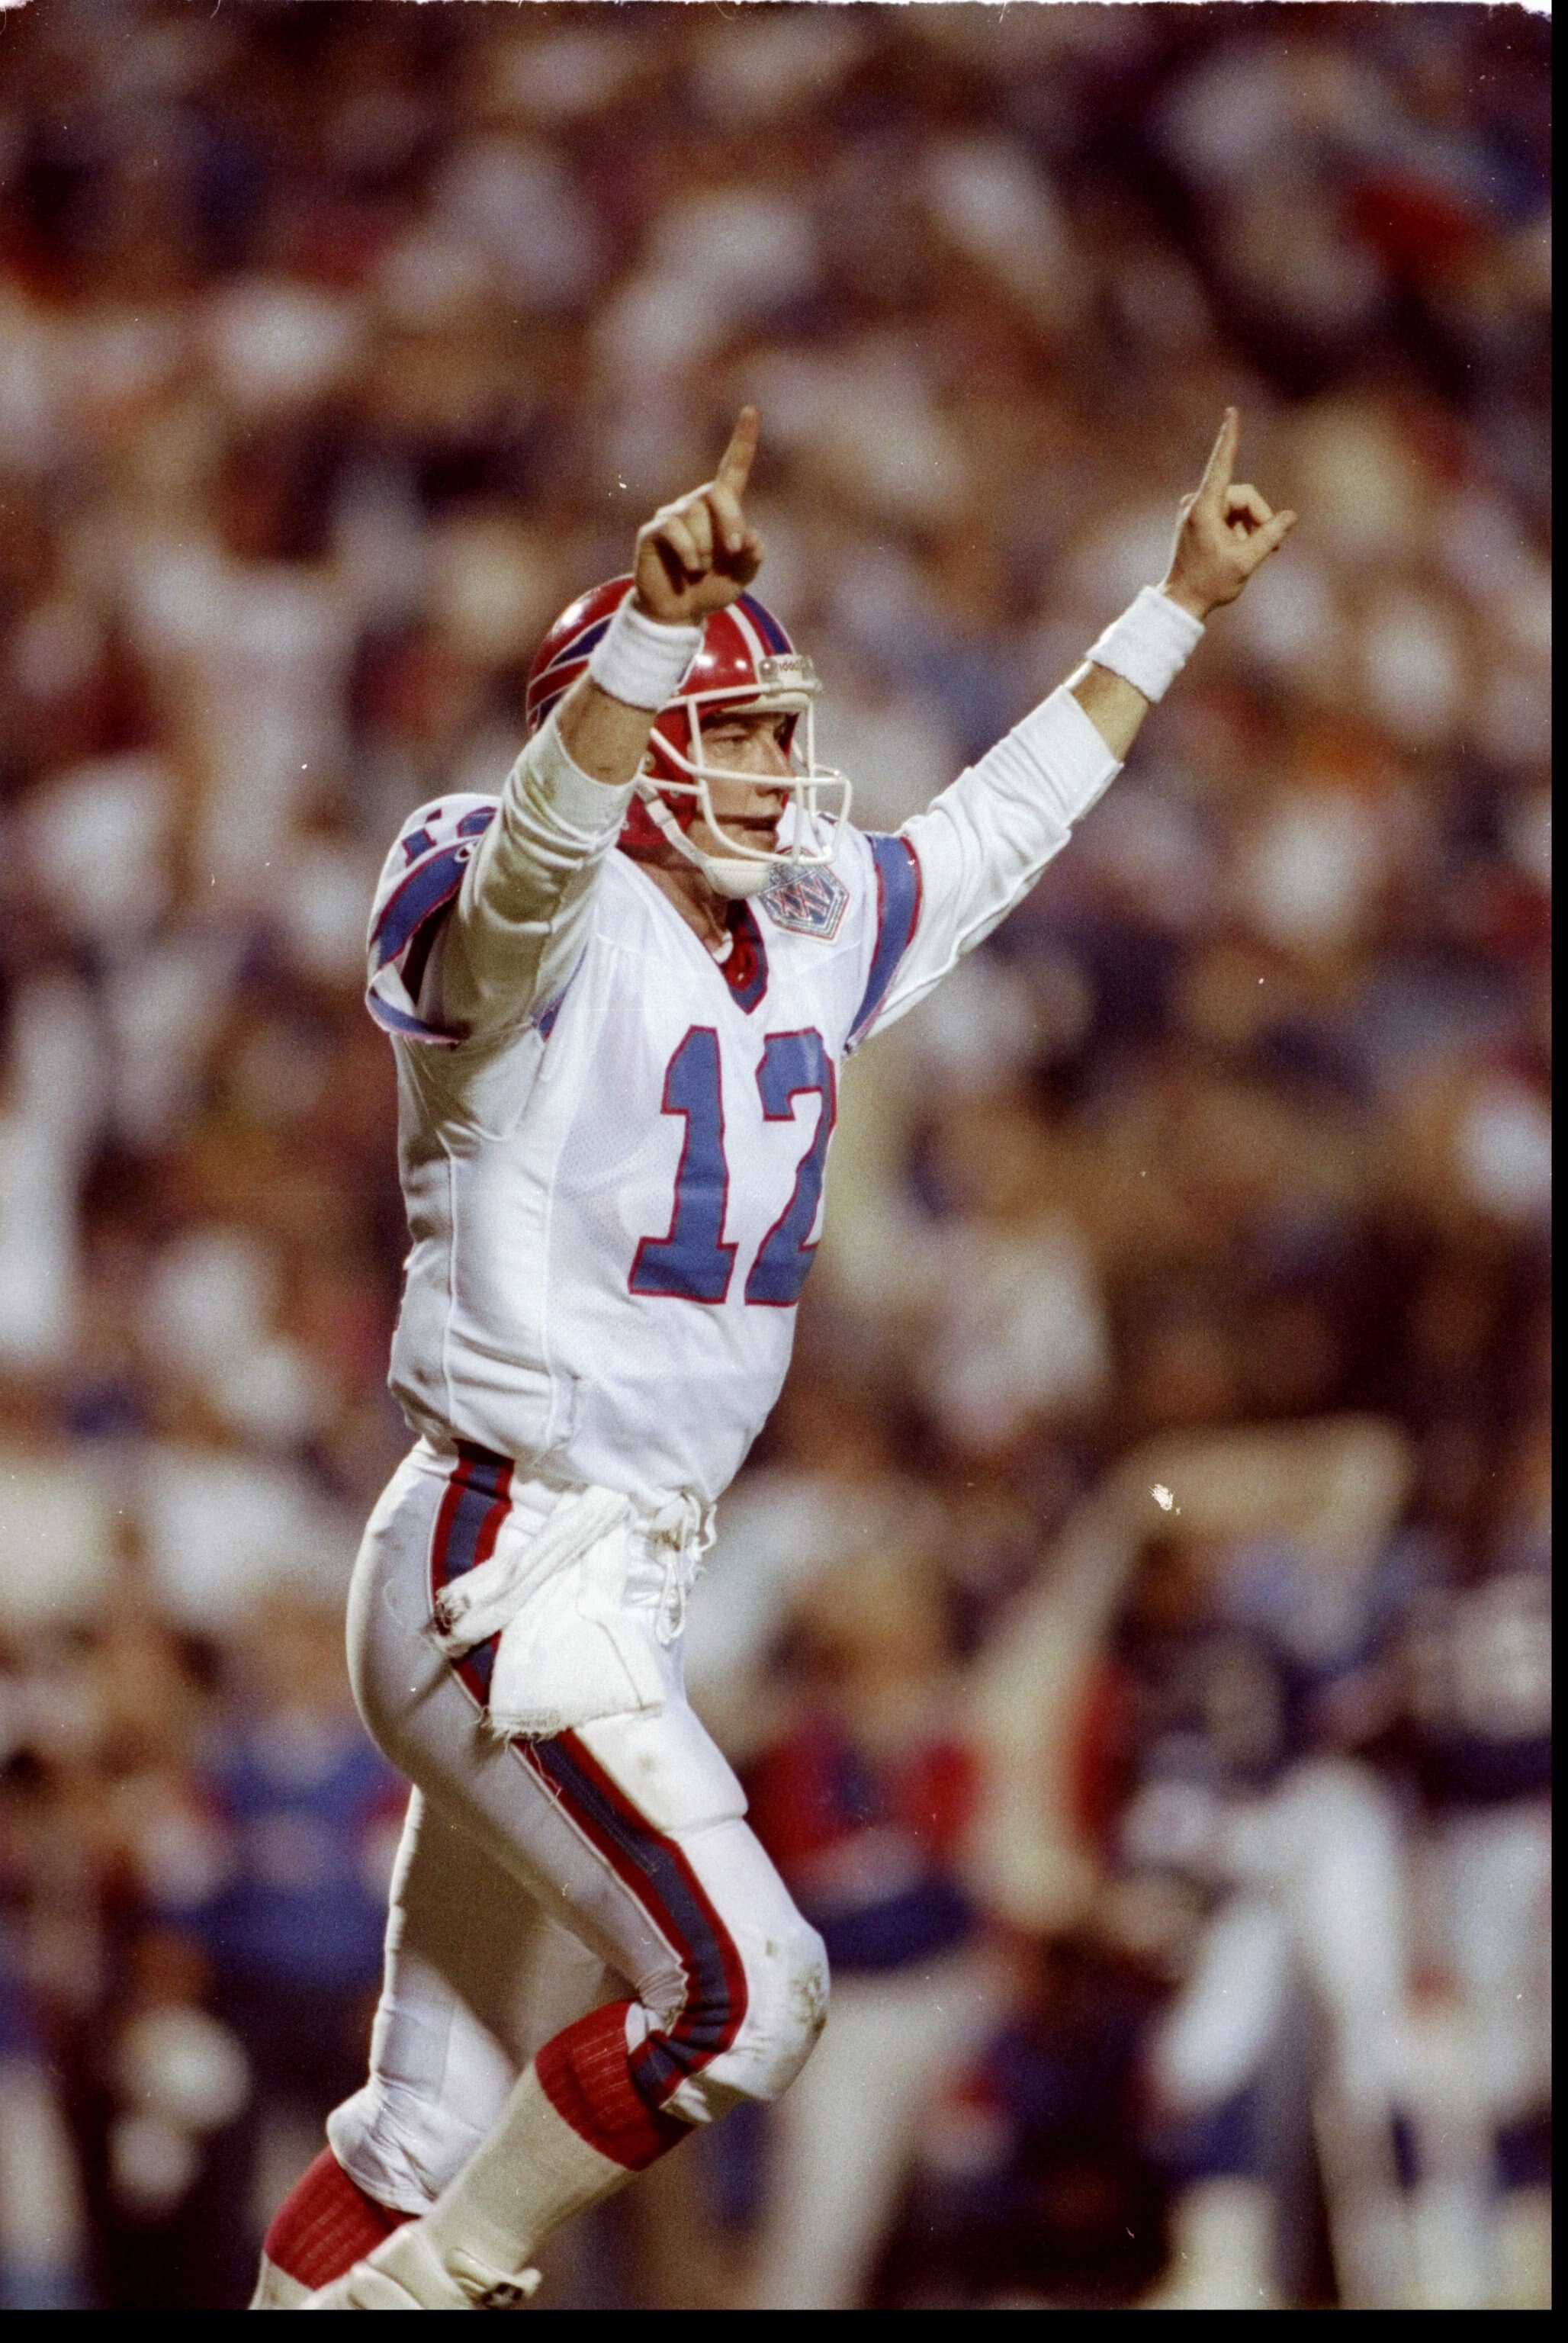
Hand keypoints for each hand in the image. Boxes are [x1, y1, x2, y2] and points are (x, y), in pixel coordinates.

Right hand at [632, 408, 765, 624]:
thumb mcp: (742, 577)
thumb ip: (753, 557)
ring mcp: (672, 515)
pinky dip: (689, 551)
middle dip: (731, 521)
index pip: (733, 468)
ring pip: (695, 515)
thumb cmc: (710, 589)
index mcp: (721, 509)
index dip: (742, 441)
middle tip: (734, 550)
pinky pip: (674, 529)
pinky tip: (690, 568)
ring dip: (706, 547)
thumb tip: (751, 537)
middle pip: (717, 493)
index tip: (751, 411)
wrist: (678, 614)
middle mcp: (696, 505)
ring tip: (701, 568)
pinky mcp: (653, 531)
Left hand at [1161, 408, 1295, 619]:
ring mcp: (1195, 510)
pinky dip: (1239, 528)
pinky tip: (1241, 549)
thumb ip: (1270, 535)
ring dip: (1250, 526)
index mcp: (1204, 508)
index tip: (1232, 412)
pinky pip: (1227, 514)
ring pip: (1237, 505)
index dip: (1230, 437)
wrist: (1181, 601)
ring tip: (1253, 553)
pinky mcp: (1197, 518)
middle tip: (1271, 545)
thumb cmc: (1210, 584)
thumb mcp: (1246, 561)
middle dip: (1259, 517)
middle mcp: (1196, 503)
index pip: (1221, 464)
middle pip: (1242, 495)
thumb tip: (1291, 516)